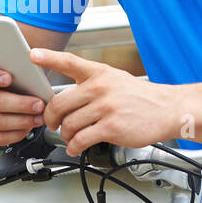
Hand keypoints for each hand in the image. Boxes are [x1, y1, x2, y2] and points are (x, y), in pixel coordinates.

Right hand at [0, 60, 47, 146]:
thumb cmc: (9, 78)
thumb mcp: (11, 66)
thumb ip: (18, 63)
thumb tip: (35, 58)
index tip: (9, 77)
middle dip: (20, 104)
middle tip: (39, 104)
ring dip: (21, 121)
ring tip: (38, 118)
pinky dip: (15, 134)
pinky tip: (28, 128)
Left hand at [30, 49, 180, 155]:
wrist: (168, 109)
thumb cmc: (140, 97)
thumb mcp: (115, 79)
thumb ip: (91, 84)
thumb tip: (66, 99)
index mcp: (99, 73)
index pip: (69, 62)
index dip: (49, 58)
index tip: (33, 54)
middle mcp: (100, 88)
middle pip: (59, 104)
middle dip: (51, 119)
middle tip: (52, 124)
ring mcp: (105, 108)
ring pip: (68, 125)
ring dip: (65, 135)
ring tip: (71, 137)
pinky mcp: (111, 128)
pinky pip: (81, 140)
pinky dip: (74, 147)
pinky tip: (76, 147)